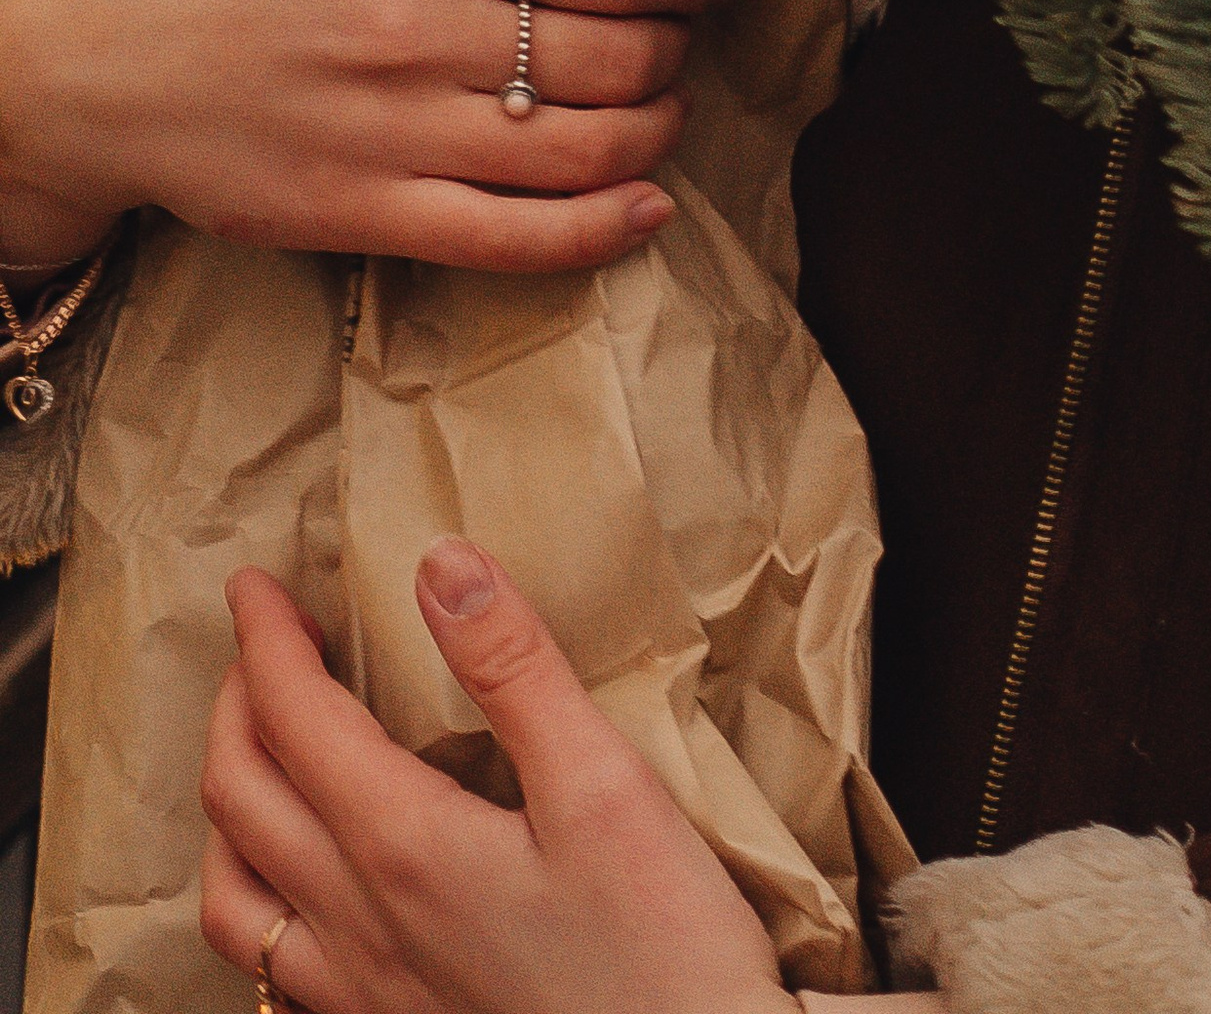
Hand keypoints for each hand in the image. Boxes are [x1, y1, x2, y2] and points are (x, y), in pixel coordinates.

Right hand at [0, 0, 718, 272]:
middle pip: (609, 56)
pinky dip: (595, 233)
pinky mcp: (360, 215)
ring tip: (666, 110)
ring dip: (652, 133)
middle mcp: (413, 32)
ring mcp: (390, 133)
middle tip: (686, 40)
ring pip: (577, 149)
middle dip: (673, 51)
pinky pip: (510, 241)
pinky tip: (643, 208)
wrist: (84, 65)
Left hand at [200, 550, 786, 1013]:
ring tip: (259, 750)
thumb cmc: (660, 946)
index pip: (295, 719)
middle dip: (235, 702)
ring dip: (226, 804)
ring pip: (232, 895)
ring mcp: (362, 989)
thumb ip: (517, 670)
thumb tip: (442, 565)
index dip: (265, 641)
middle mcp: (358, 923)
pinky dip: (252, 895)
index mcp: (404, 845)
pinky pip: (273, 962)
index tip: (257, 584)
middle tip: (261, 639)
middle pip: (242, 797)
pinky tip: (301, 878)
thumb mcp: (605, 784)